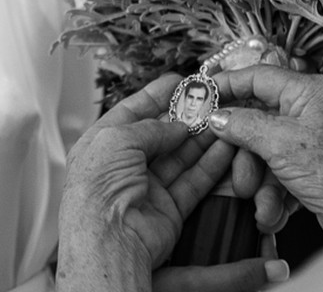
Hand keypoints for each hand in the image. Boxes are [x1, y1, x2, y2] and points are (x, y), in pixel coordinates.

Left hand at [57, 75, 288, 291]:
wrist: (107, 241)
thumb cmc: (97, 190)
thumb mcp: (117, 139)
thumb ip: (150, 127)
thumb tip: (175, 125)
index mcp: (101, 145)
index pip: (131, 113)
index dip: (155, 96)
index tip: (178, 81)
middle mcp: (123, 166)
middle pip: (160, 135)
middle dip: (184, 117)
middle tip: (209, 101)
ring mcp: (146, 188)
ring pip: (180, 157)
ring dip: (202, 139)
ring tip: (223, 120)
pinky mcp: (168, 209)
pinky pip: (193, 181)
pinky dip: (211, 165)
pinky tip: (225, 148)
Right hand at [208, 65, 322, 243]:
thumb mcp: (280, 144)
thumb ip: (243, 124)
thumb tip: (217, 116)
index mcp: (310, 91)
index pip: (259, 77)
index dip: (228, 85)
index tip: (202, 94)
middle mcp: (313, 110)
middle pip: (259, 121)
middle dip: (245, 154)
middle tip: (236, 174)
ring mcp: (313, 139)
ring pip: (267, 151)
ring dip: (259, 180)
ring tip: (260, 203)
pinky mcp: (314, 166)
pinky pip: (281, 171)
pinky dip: (274, 192)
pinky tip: (273, 212)